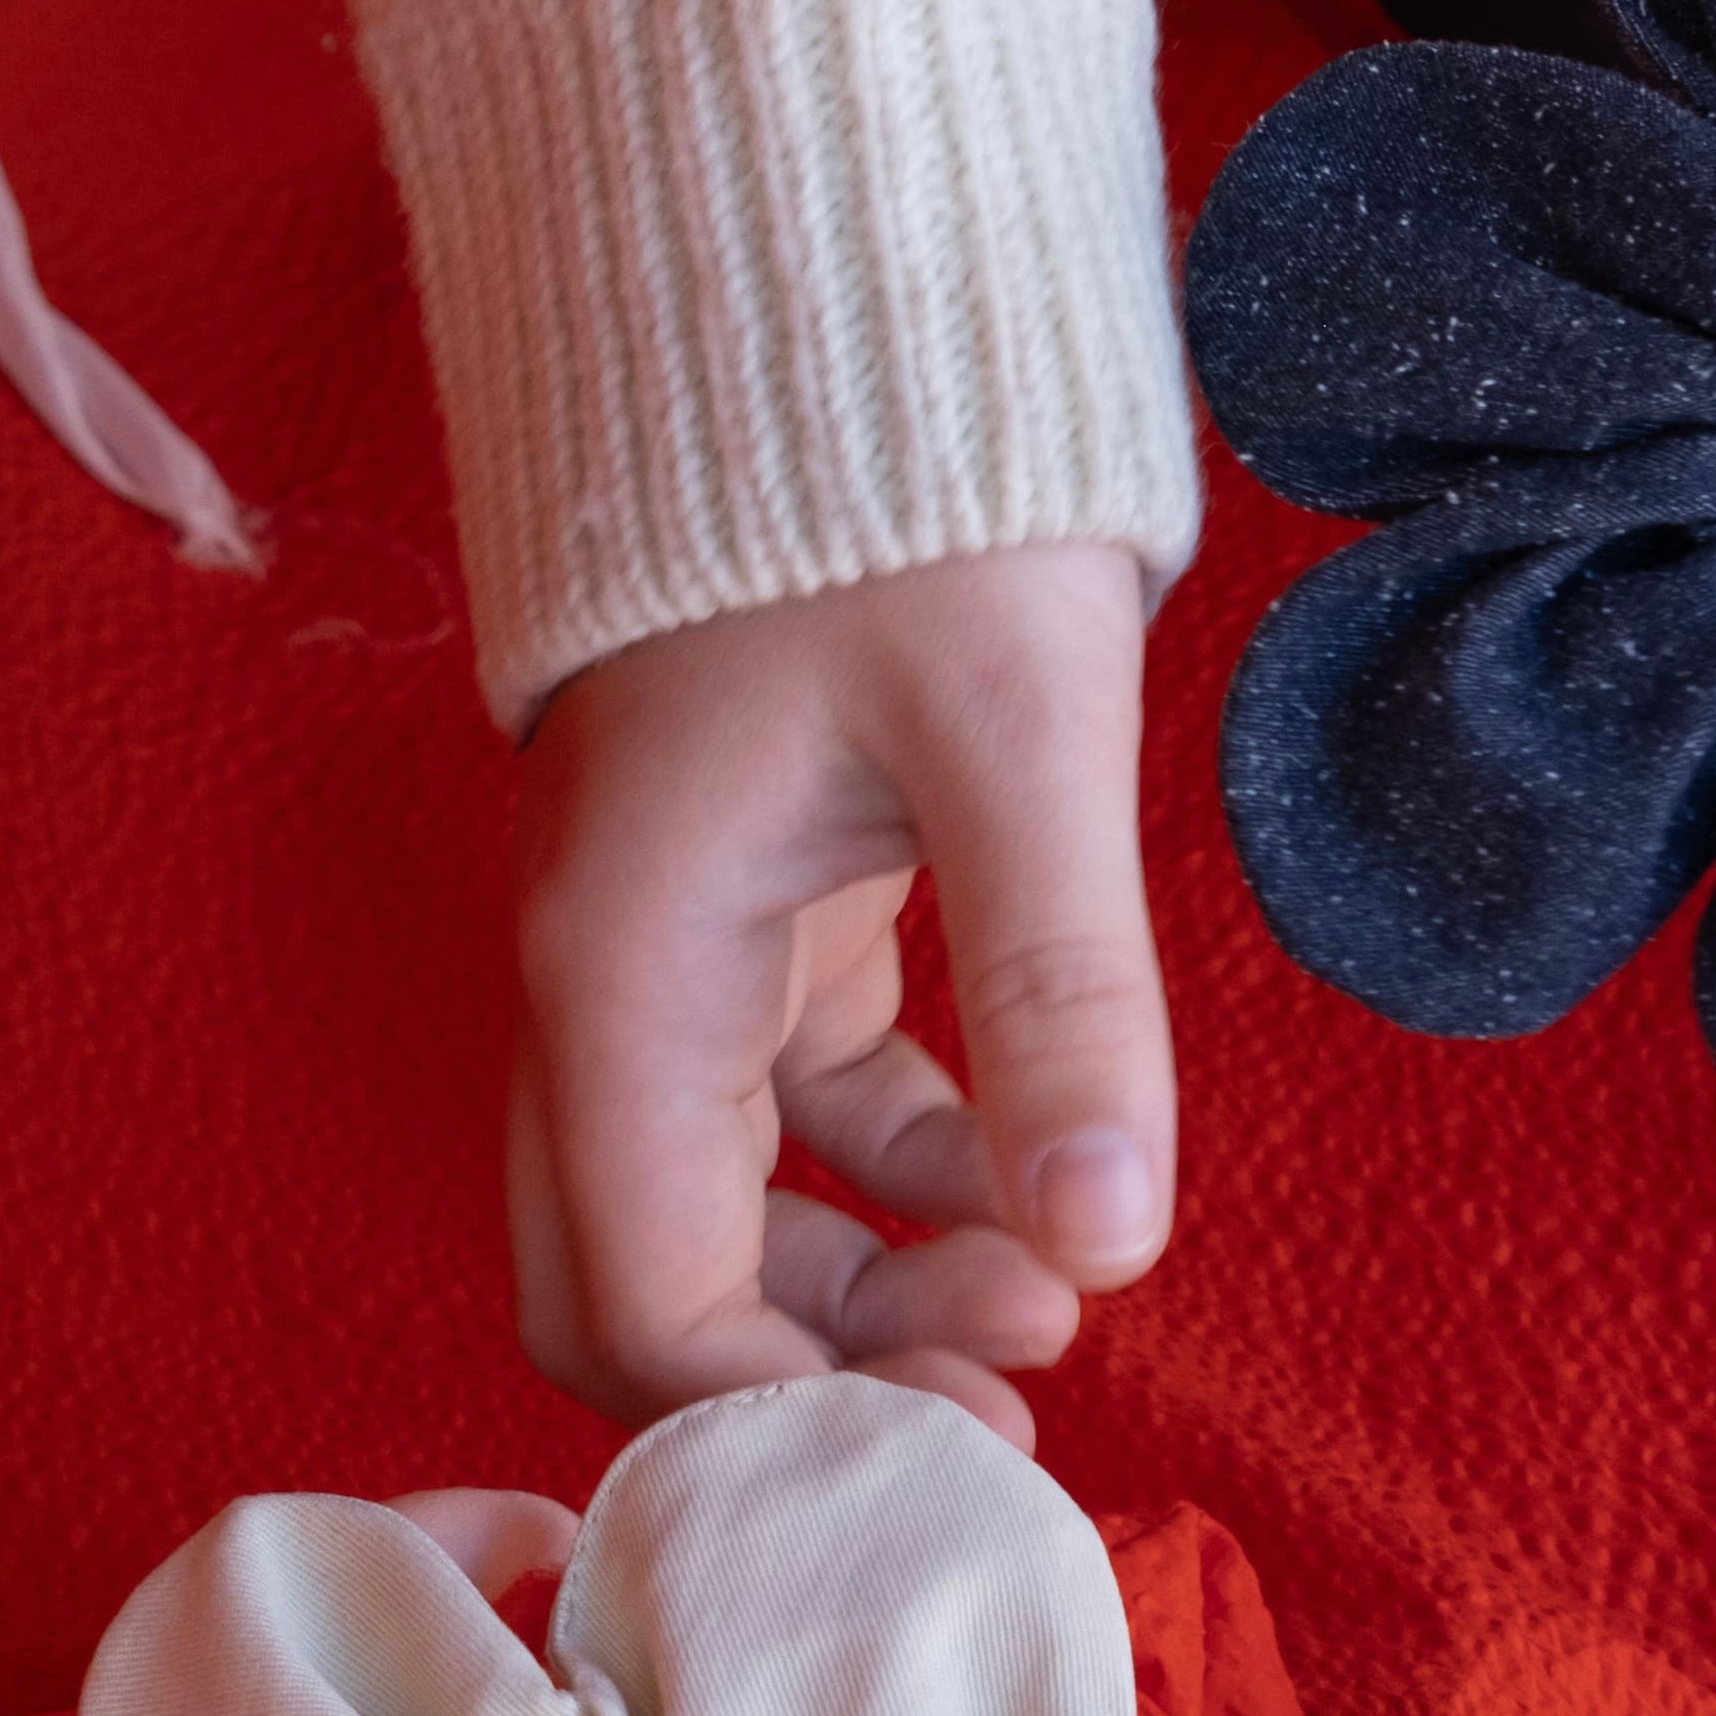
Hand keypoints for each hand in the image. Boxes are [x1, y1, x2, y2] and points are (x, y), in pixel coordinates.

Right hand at [505, 547, 1173, 1444]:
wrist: (833, 289)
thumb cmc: (903, 483)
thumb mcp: (1019, 734)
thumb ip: (1063, 997)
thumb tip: (1113, 1246)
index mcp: (621, 971)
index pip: (647, 1312)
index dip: (806, 1421)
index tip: (995, 1426)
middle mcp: (602, 986)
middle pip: (635, 1298)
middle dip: (811, 1387)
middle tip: (1017, 1399)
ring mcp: (665, 953)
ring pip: (714, 1219)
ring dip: (861, 1295)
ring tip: (1055, 1291)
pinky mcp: (744, 916)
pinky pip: (787, 1117)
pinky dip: (894, 1184)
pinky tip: (1033, 1183)